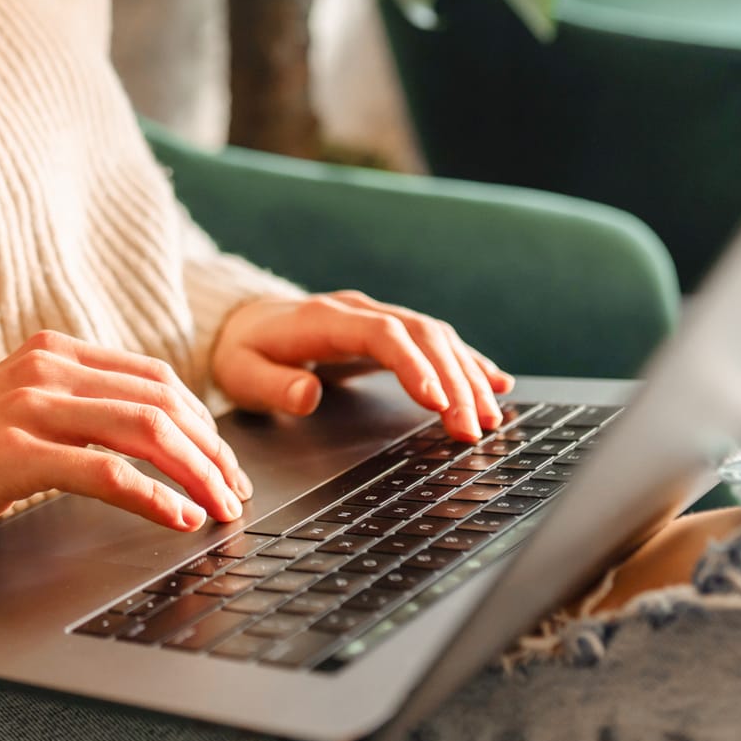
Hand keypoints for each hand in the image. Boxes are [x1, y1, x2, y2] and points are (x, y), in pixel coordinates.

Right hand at [0, 330, 253, 548]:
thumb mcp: (26, 412)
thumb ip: (81, 408)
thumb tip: (159, 435)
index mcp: (53, 351)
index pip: (154, 376)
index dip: (202, 420)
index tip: (225, 461)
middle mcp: (45, 367)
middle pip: (160, 400)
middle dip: (211, 449)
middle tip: (235, 490)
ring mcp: (29, 405)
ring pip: (144, 429)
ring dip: (196, 472)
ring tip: (220, 507)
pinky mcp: (16, 452)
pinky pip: (105, 472)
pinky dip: (153, 497)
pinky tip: (178, 517)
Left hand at [210, 290, 514, 441]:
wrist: (243, 324)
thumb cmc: (243, 352)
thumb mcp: (242, 372)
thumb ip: (273, 385)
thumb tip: (306, 393)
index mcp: (324, 319)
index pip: (381, 334)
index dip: (413, 365)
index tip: (437, 402)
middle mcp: (359, 311)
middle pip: (420, 336)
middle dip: (453, 382)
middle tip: (473, 429)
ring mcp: (378, 317)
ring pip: (436, 338)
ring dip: (467, 376)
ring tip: (490, 418)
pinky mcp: (390, 331)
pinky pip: (437, 342)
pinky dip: (468, 363)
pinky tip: (497, 384)